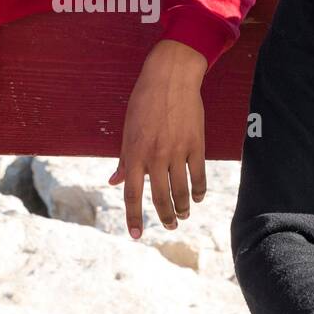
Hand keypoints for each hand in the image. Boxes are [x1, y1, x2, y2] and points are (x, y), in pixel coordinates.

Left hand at [109, 39, 207, 237]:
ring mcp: (178, 151)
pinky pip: (199, 176)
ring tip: (182, 216)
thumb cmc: (144, 102)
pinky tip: (197, 198)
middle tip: (169, 226)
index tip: (136, 235)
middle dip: (164, 217)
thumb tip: (114, 181)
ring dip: (182, 208)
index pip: (132, 194)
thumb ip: (124, 159)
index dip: (134, 218)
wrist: (171, 77)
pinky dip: (198, 191)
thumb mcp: (128, 130)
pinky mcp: (196, 145)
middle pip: (160, 198)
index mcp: (134, 153)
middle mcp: (155, 156)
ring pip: (181, 191)